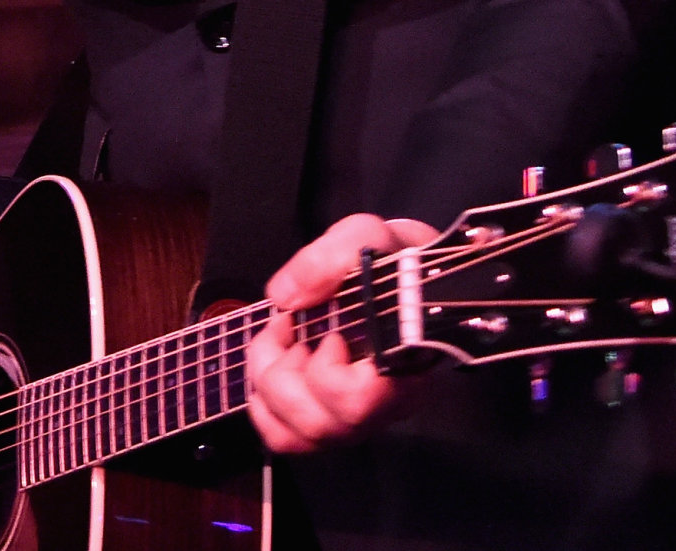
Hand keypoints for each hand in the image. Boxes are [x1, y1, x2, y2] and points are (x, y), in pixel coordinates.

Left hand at [247, 212, 438, 452]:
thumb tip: (285, 298)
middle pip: (323, 425)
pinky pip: (291, 438)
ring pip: (302, 436)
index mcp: (404, 365)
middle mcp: (386, 404)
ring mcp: (361, 416)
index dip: (328, 372)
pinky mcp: (335, 416)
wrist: (410, 275)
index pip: (359, 402)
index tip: (328, 333)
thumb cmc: (393, 260)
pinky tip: (273, 367)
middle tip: (286, 329)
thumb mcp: (366, 238)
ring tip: (281, 345)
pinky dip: (266, 406)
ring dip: (271, 387)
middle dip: (283, 373)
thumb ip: (328, 259)